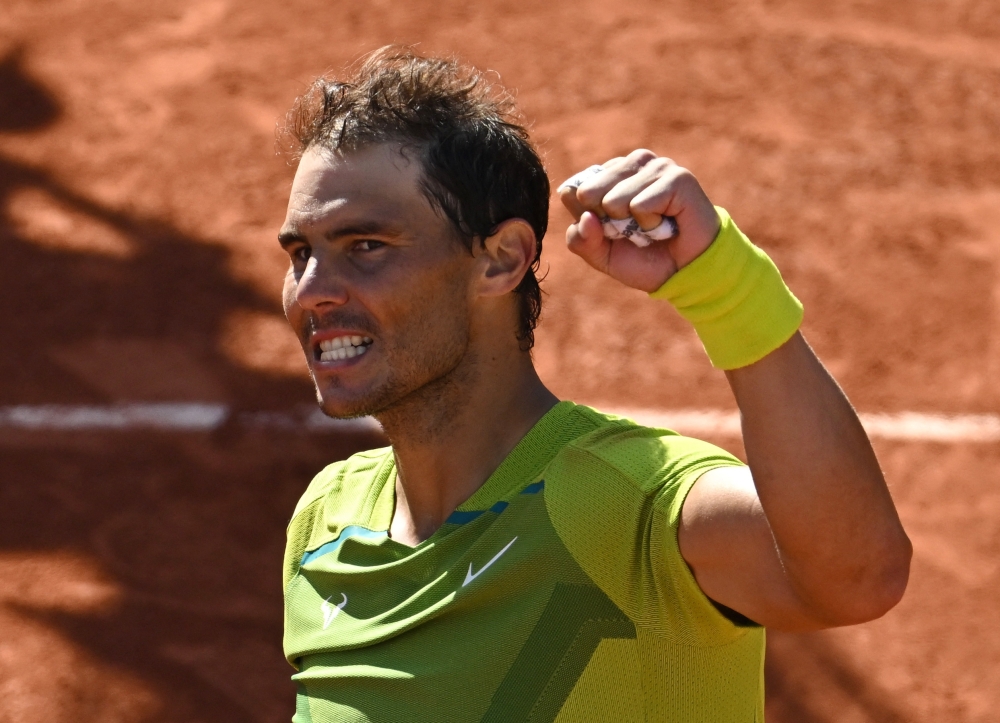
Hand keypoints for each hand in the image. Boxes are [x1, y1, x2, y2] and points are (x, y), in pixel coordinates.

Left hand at [559, 149, 721, 291]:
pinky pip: (640, 205)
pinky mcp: (676, 177)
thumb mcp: (601, 255)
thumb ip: (580, 239)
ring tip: (653, 227)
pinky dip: (650, 225)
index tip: (613, 230)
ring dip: (632, 225)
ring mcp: (655, 167)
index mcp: (609, 175)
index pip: (573, 191)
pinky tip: (667, 223)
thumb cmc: (644, 258)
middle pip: (588, 191)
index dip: (589, 219)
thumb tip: (585, 217)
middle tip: (633, 230)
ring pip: (614, 199)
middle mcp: (631, 164)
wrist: (685, 273)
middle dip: (608, 222)